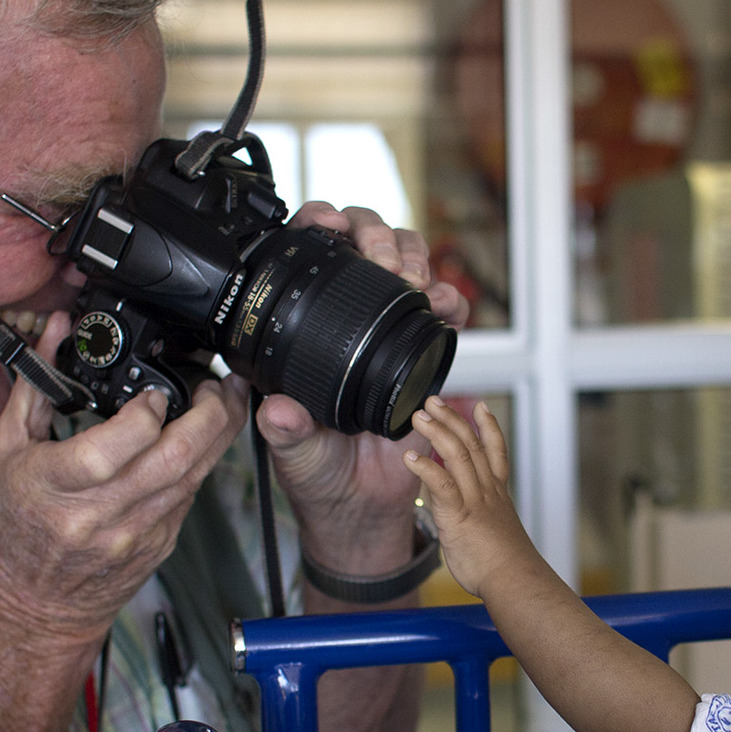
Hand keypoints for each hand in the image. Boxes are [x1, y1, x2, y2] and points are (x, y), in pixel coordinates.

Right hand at [0, 314, 249, 654]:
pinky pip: (192, 494)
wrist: (36, 605)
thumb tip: (59, 330)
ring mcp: (137, 532)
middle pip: (177, 457)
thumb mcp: (4, 451)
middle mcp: (102, 513)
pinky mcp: (160, 543)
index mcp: (57, 485)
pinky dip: (203, 462)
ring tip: (224, 399)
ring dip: (220, 433)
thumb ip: (35, 387)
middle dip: (210, 412)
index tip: (154, 389)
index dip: (149, 408)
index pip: (119, 443)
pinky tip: (205, 439)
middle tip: (217, 383)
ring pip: (197, 475)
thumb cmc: (15, 526)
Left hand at [261, 203, 470, 573]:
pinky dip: (449, 300)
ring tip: (417, 279)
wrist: (364, 507)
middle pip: (362, 241)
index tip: (328, 223)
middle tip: (385, 258)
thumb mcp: (296, 454)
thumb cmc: (320, 476)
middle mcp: (344, 320)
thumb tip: (281, 410)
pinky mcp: (422, 350)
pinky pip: (442, 310)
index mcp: (299, 331)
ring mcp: (385, 330)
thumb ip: (288, 433)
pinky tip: (448, 308)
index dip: (317, 224)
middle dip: (377, 234)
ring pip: (406, 262)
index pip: (306, 255)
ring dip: (415, 256)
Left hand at [403, 398, 541, 599]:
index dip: (488, 427)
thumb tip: (470, 523)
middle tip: (434, 401)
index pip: (495, 452)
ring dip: (437, 432)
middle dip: (452, 419)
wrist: (515, 581)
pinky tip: (408, 457)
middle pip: (471, 445)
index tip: (480, 408)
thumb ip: (482, 521)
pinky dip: (425, 467)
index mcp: (497, 495)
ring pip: (457, 455)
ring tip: (419, 416)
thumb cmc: (505, 567)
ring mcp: (474, 501)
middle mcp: (487, 492)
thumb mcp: (496, 536)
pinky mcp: (458, 515)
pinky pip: (442, 484)